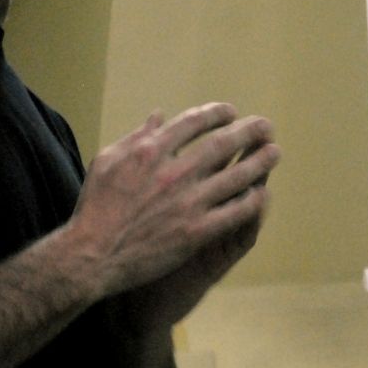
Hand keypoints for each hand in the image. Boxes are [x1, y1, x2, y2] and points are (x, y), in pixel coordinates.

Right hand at [62, 103, 278, 305]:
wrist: (92, 254)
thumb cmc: (95, 208)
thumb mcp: (107, 161)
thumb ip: (136, 137)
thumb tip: (159, 116)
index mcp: (151, 151)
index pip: (193, 123)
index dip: (217, 114)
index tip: (231, 112)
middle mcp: (174, 172)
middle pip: (222, 144)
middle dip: (248, 132)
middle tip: (266, 126)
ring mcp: (188, 202)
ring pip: (235, 177)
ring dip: (259, 163)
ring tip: (275, 153)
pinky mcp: (196, 231)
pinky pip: (233, 213)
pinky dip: (251, 202)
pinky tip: (262, 195)